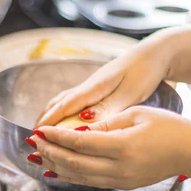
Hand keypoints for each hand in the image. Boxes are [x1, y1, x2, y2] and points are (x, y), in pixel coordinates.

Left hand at [27, 107, 190, 189]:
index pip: (79, 142)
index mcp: (123, 146)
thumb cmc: (168, 127)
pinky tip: (56, 169)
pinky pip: (89, 181)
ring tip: (38, 155)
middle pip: (74, 162)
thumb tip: (77, 130)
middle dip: (50, 152)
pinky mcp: (121, 184)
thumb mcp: (136, 115)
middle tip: (33, 142)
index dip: (56, 137)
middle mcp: (119, 167)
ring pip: (78, 176)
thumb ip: (105, 124)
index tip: (40, 130)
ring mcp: (120, 179)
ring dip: (55, 165)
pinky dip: (69, 175)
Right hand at [36, 34, 172, 127]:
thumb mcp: (131, 92)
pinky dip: (62, 111)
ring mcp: (92, 85)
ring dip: (51, 114)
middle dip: (45, 119)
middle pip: (59, 103)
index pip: (66, 106)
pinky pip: (73, 101)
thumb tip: (85, 122)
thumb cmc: (146, 72)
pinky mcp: (97, 88)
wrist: (156, 53)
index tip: (37, 135)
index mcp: (95, 86)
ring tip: (43, 131)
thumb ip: (109, 108)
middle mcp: (89, 85)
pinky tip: (64, 120)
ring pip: (64, 101)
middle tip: (34, 137)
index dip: (50, 121)